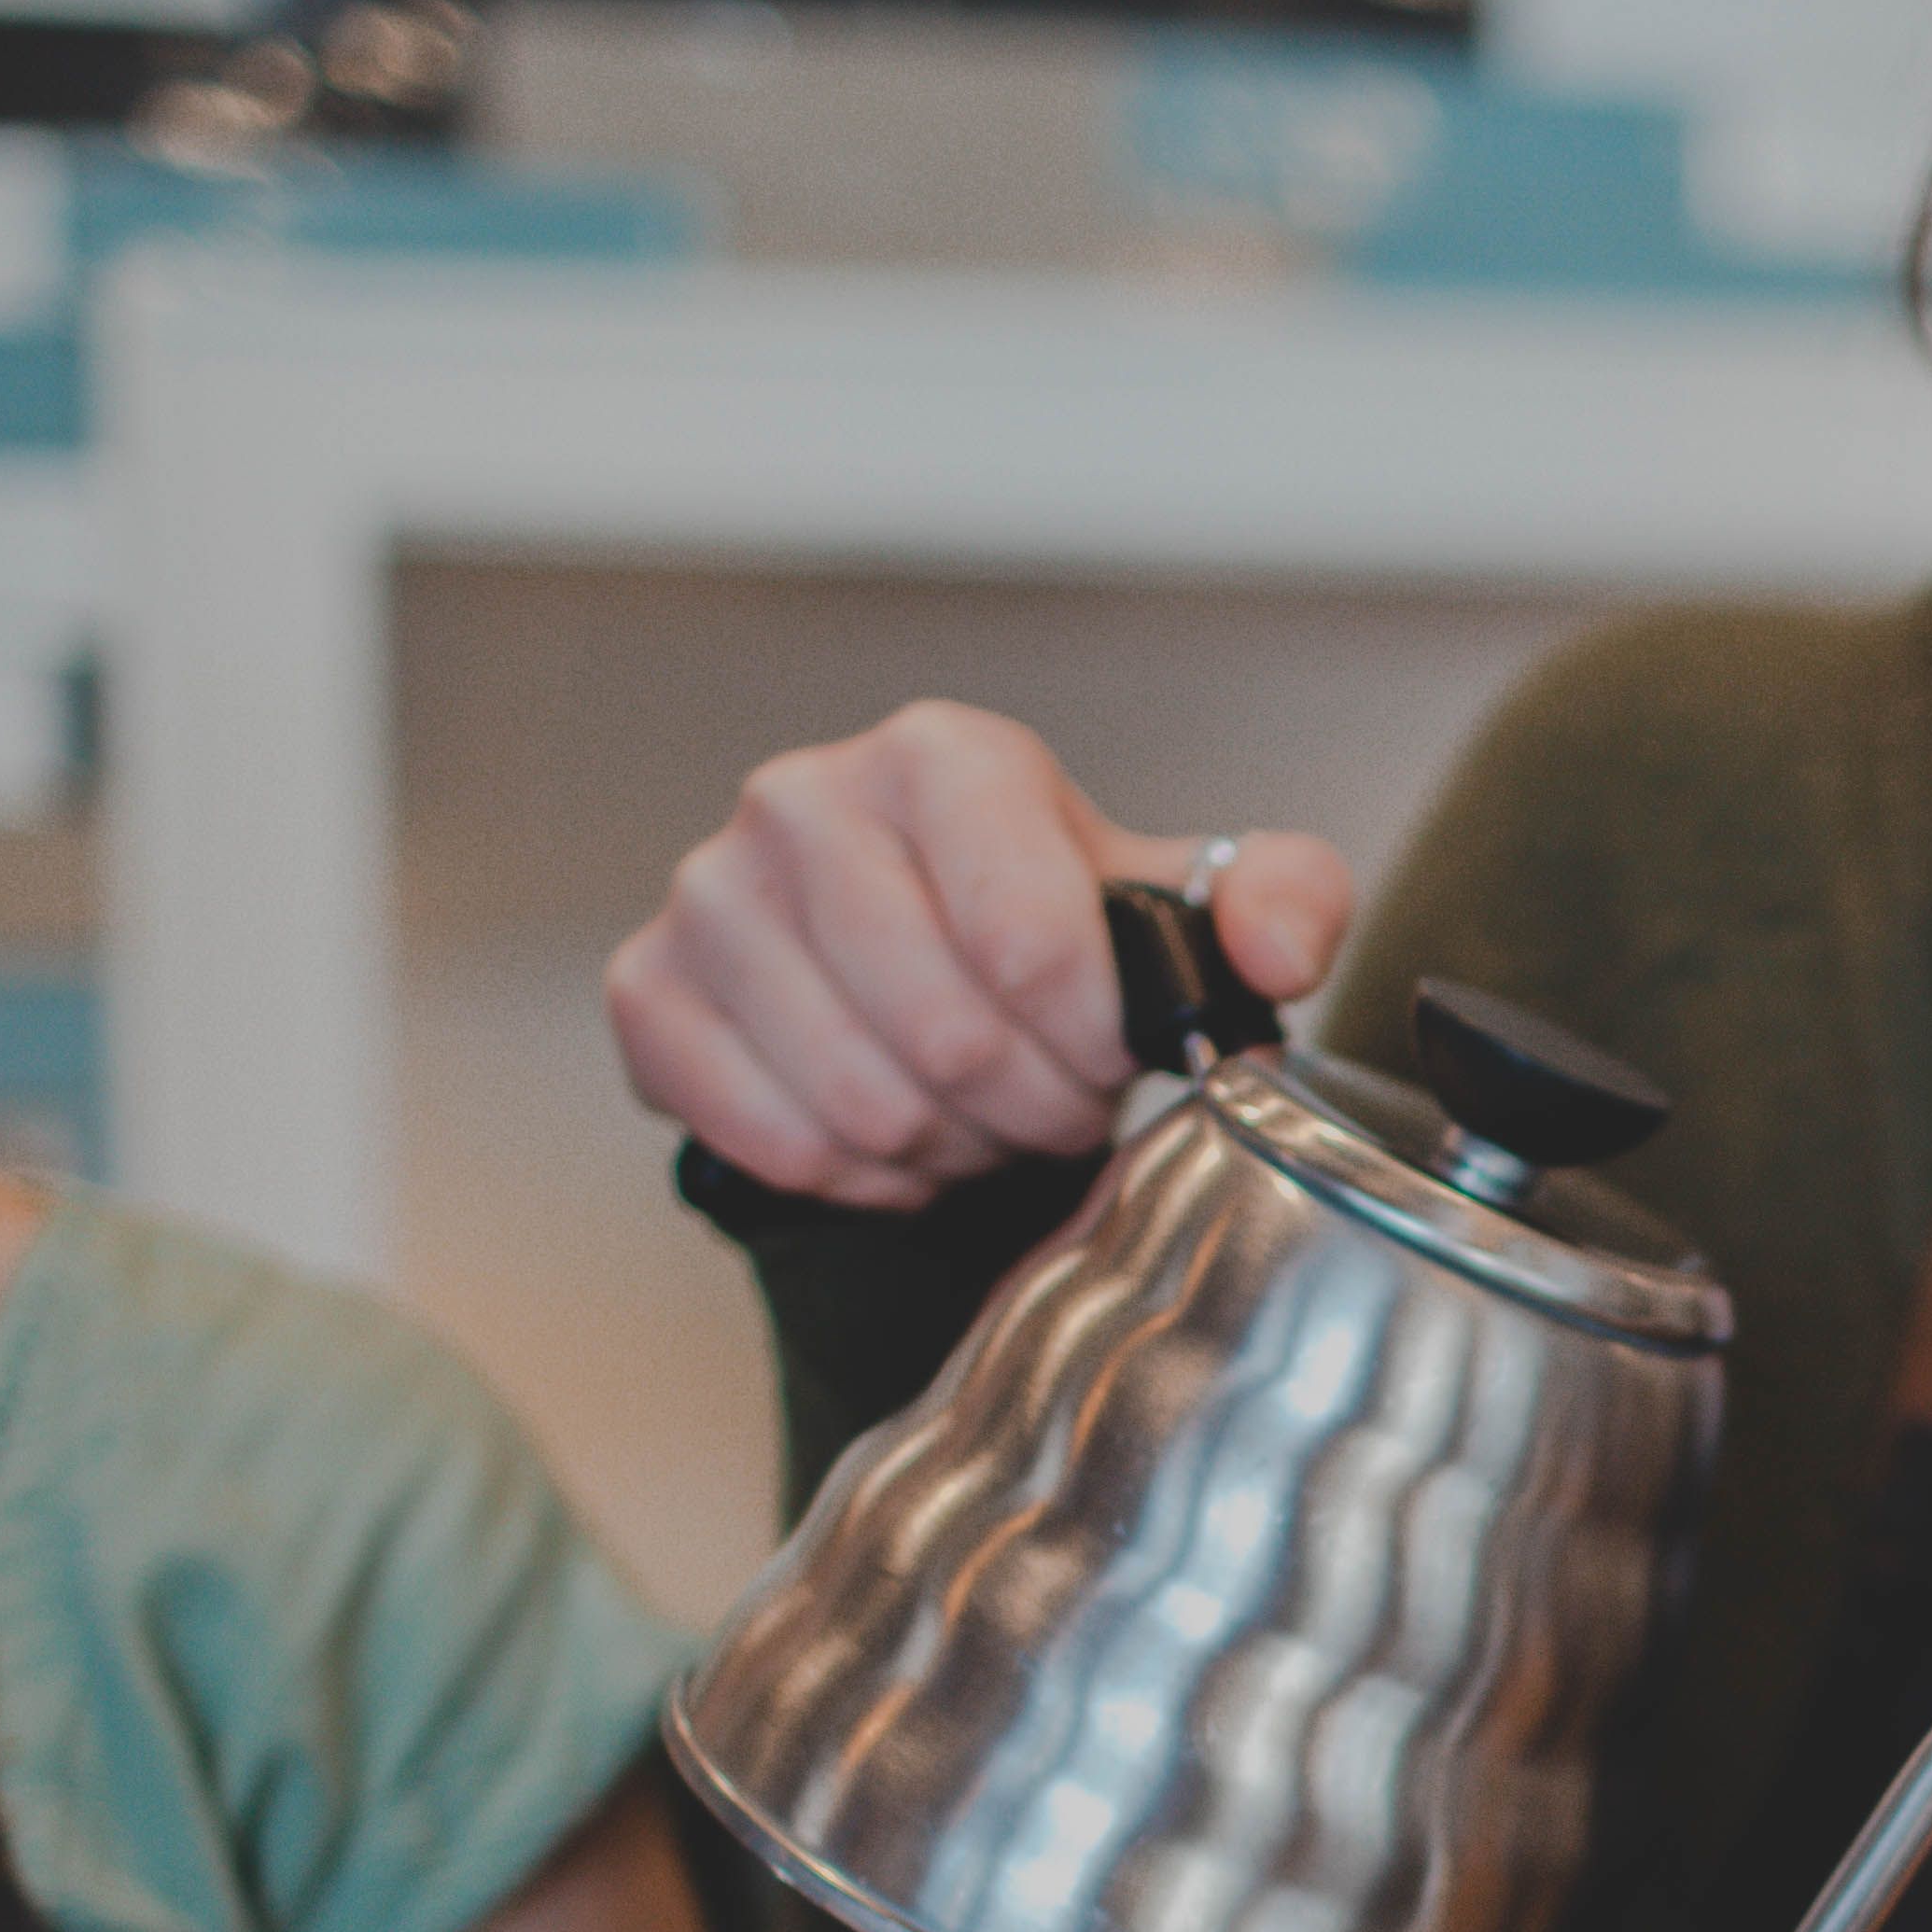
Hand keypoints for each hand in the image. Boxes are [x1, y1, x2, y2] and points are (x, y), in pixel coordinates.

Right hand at [603, 699, 1358, 1207]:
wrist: (927, 968)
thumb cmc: (1058, 933)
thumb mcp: (1189, 910)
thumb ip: (1282, 903)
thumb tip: (1277, 946)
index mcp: (942, 758)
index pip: (1027, 940)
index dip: (1089, 1040)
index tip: (1107, 1051)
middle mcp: (802, 798)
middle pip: (946, 1034)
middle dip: (1026, 1106)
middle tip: (1047, 1103)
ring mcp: (710, 892)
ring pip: (859, 1099)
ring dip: (945, 1147)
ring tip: (972, 1115)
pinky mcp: (649, 989)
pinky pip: (767, 1135)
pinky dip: (849, 1173)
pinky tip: (890, 1138)